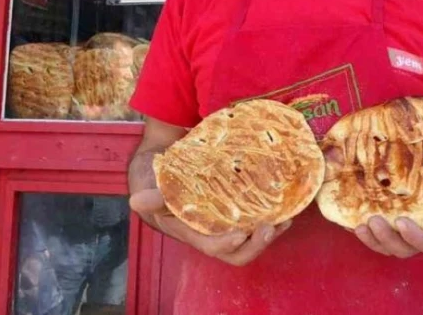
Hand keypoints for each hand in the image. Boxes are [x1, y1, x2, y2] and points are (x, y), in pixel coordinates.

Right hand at [129, 188, 290, 266]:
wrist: (159, 170)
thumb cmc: (155, 181)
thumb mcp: (151, 186)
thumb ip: (151, 195)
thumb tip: (137, 201)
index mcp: (190, 231)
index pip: (211, 246)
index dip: (226, 243)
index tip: (240, 233)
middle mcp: (210, 233)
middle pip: (236, 252)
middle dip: (255, 244)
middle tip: (270, 227)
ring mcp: (223, 225)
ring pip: (249, 241)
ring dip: (268, 234)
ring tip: (284, 219)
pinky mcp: (233, 213)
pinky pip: (254, 223)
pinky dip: (271, 220)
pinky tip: (285, 209)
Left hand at [355, 177, 422, 257]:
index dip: (415, 237)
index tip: (404, 221)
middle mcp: (418, 237)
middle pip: (402, 250)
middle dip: (388, 239)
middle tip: (375, 221)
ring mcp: (400, 235)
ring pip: (385, 247)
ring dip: (372, 240)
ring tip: (360, 224)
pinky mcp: (385, 228)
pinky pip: (372, 238)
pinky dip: (361, 233)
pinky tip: (351, 221)